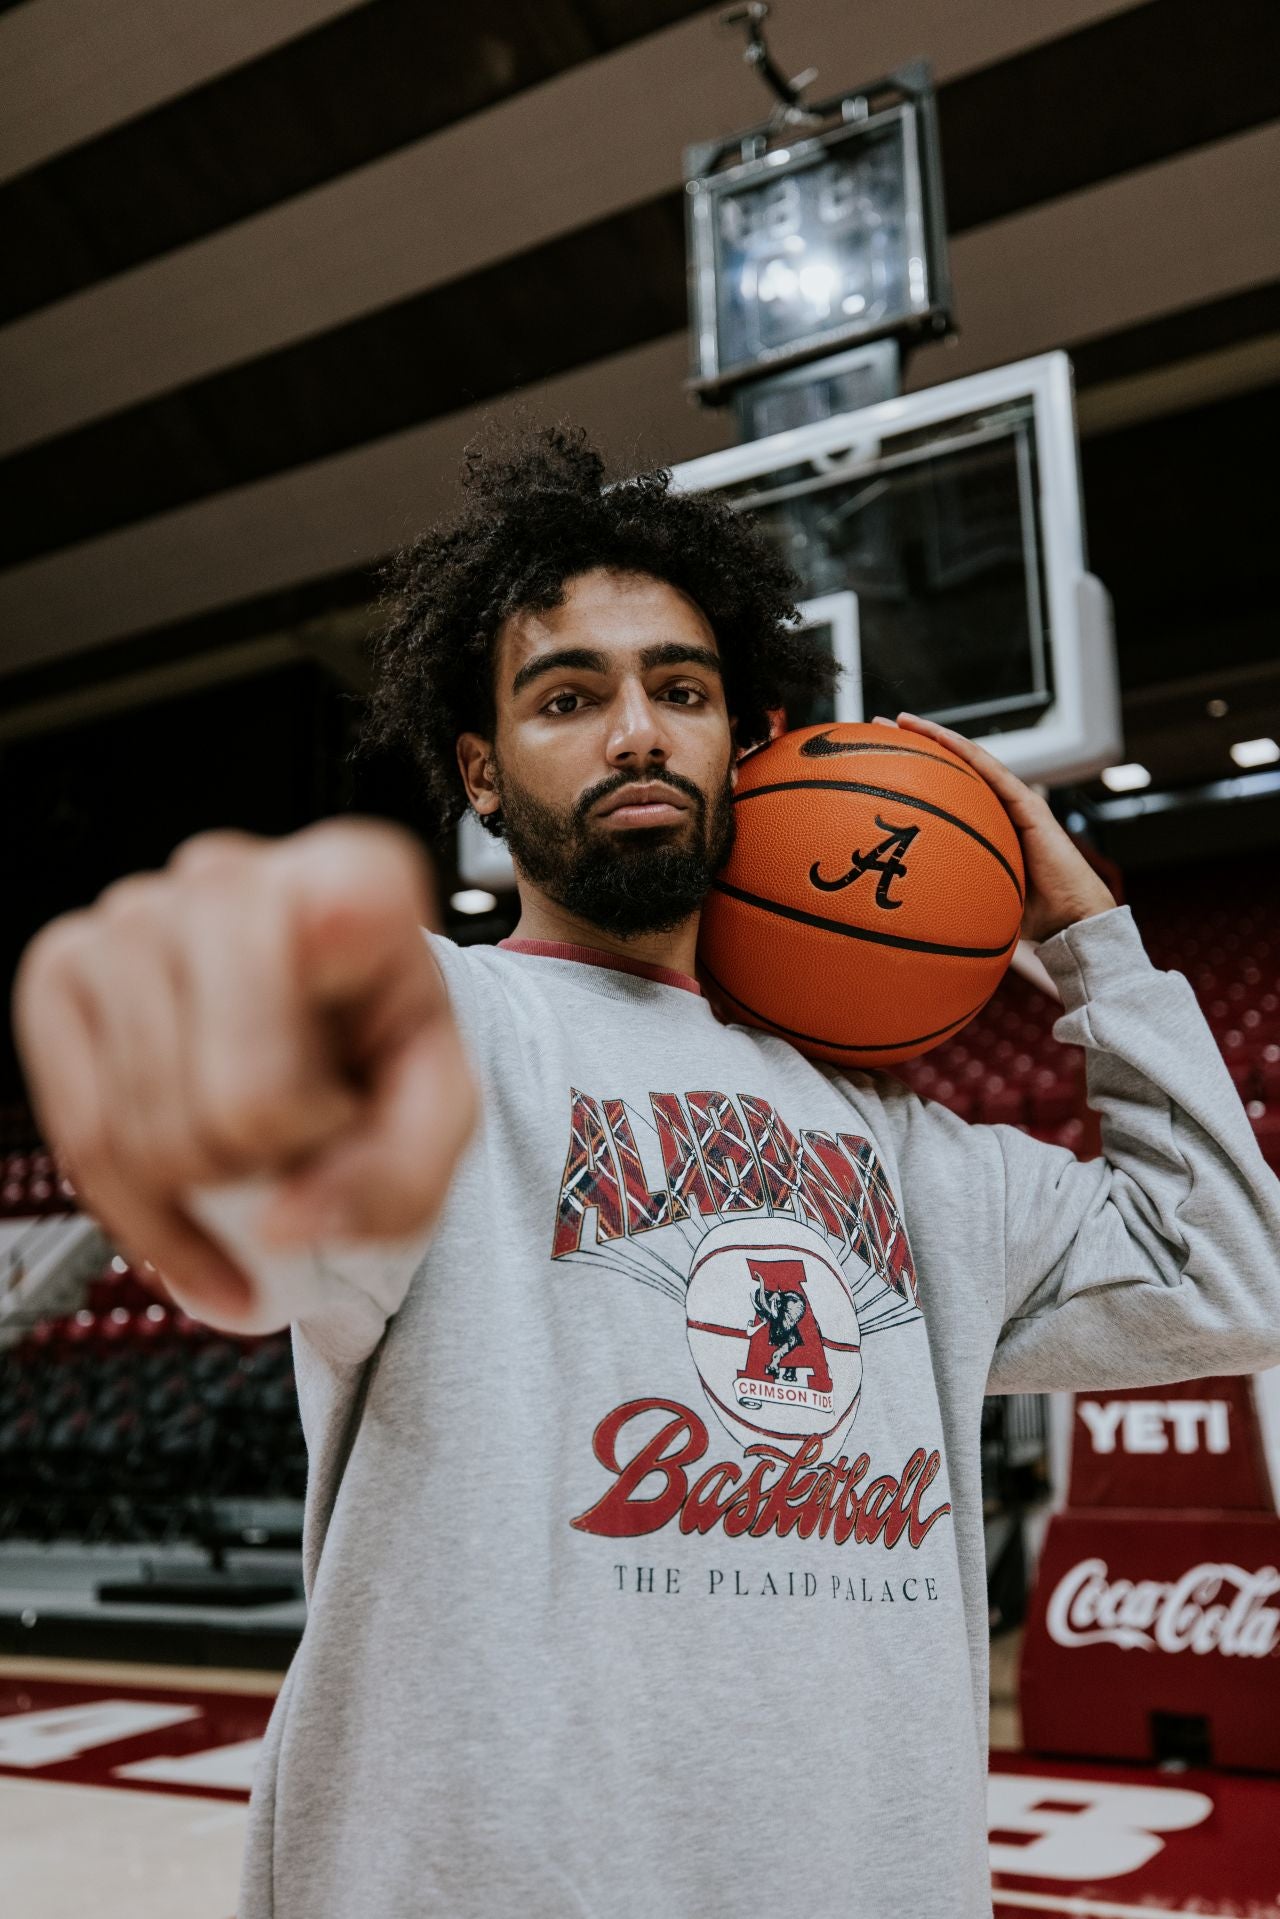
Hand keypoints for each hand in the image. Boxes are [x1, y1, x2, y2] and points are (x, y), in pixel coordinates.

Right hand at [12, 819, 477, 1324]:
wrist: (329, 1005)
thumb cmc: (383, 1038)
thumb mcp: (440, 1111)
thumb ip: (398, 1179)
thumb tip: (281, 1225)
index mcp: (350, 881)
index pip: (282, 1067)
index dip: (316, 1121)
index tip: (343, 1118)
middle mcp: (227, 875)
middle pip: (218, 1108)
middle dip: (266, 1165)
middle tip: (301, 1137)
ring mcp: (130, 913)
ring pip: (141, 1139)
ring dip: (208, 1188)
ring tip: (253, 1142)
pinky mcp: (61, 960)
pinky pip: (76, 1140)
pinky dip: (141, 1214)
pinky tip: (190, 1212)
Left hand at [876, 712, 1116, 944]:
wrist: (1070, 920)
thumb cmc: (1027, 916)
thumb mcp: (975, 897)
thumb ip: (948, 891)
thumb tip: (905, 909)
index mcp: (985, 824)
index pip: (945, 789)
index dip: (913, 771)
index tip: (878, 758)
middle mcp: (998, 807)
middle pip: (951, 767)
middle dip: (915, 744)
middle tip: (875, 728)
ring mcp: (1015, 803)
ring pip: (970, 759)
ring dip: (937, 736)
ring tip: (903, 721)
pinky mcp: (1028, 806)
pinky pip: (993, 771)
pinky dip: (966, 751)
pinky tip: (941, 736)